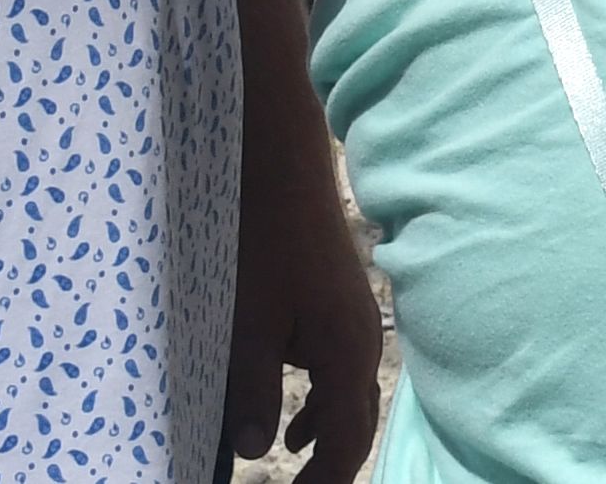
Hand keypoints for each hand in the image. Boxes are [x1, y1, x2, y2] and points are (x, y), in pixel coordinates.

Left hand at [225, 0, 383, 477]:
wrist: (274, 153)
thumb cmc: (260, 235)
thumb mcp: (244, 322)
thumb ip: (247, 390)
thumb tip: (253, 448)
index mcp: (347, 354)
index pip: (347, 446)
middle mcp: (361, 341)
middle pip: (355, 426)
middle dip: (327, 468)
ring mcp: (350, 317)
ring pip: (345, 397)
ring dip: (322, 434)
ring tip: (293, 466)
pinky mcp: (333, 298)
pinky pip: (334, 370)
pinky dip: (316, 401)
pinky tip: (290, 413)